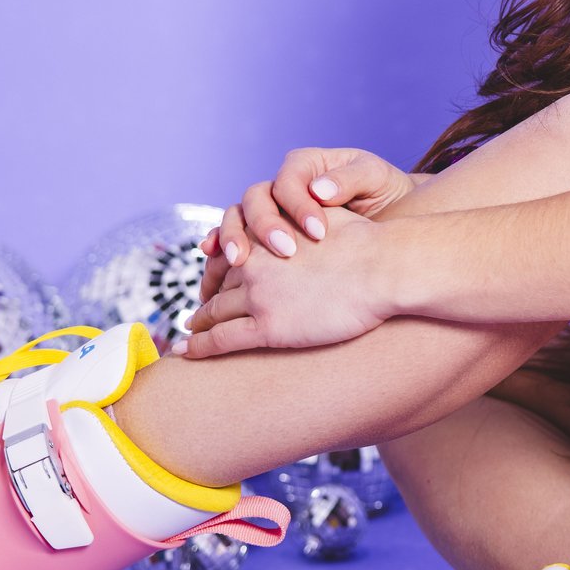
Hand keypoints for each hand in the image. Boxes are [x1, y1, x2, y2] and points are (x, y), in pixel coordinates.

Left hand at [184, 205, 392, 355]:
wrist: (383, 267)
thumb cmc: (367, 243)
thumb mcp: (327, 217)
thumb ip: (305, 220)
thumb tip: (309, 225)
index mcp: (266, 234)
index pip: (229, 251)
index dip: (217, 268)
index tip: (213, 281)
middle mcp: (254, 262)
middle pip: (218, 283)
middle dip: (205, 298)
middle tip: (197, 313)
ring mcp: (258, 296)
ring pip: (215, 312)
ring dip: (199, 323)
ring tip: (190, 334)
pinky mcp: (268, 327)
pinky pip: (222, 338)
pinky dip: (199, 346)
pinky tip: (186, 353)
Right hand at [200, 147, 417, 300]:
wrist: (392, 214)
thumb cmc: (384, 191)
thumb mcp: (375, 178)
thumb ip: (349, 179)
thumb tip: (319, 190)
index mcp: (306, 165)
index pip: (288, 180)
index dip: (297, 205)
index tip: (319, 233)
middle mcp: (281, 185)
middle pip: (256, 198)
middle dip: (265, 225)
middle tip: (286, 251)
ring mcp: (271, 210)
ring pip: (238, 217)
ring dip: (234, 237)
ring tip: (239, 260)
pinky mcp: (265, 236)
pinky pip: (237, 238)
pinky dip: (222, 248)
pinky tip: (218, 263)